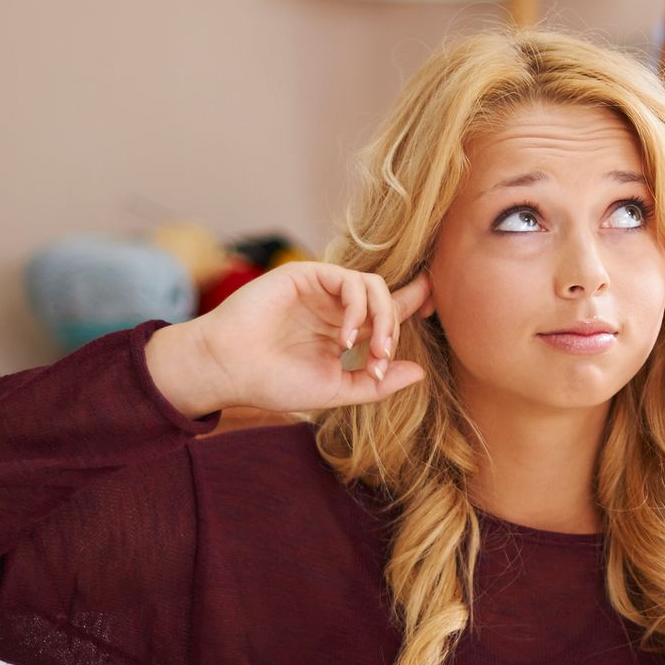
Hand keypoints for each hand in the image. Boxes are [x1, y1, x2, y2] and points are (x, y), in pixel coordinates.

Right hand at [153, 262, 434, 415]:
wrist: (230, 369)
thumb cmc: (275, 382)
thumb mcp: (335, 390)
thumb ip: (376, 383)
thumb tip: (419, 372)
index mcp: (343, 332)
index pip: (388, 313)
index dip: (414, 307)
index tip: (434, 309)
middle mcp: (335, 307)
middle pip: (387, 297)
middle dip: (395, 324)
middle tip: (382, 354)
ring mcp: (321, 290)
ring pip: (373, 286)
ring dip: (380, 318)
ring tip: (367, 350)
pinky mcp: (306, 275)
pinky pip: (350, 279)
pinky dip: (358, 307)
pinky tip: (347, 336)